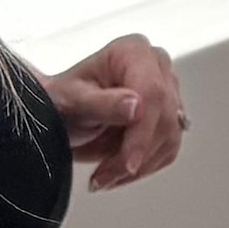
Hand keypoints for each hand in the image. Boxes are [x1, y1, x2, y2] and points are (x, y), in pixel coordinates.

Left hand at [51, 35, 188, 189]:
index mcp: (133, 51)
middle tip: (105, 175)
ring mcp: (166, 90)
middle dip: (135, 155)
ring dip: (139, 165)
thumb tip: (137, 107)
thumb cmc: (59, 100)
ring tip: (106, 176)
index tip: (128, 162)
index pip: (153, 92)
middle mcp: (155, 66)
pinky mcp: (168, 115)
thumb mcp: (71, 100)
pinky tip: (119, 170)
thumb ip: (102, 103)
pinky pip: (168, 147)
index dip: (142, 132)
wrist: (59, 113)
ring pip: (169, 136)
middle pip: (164, 117)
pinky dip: (145, 166)